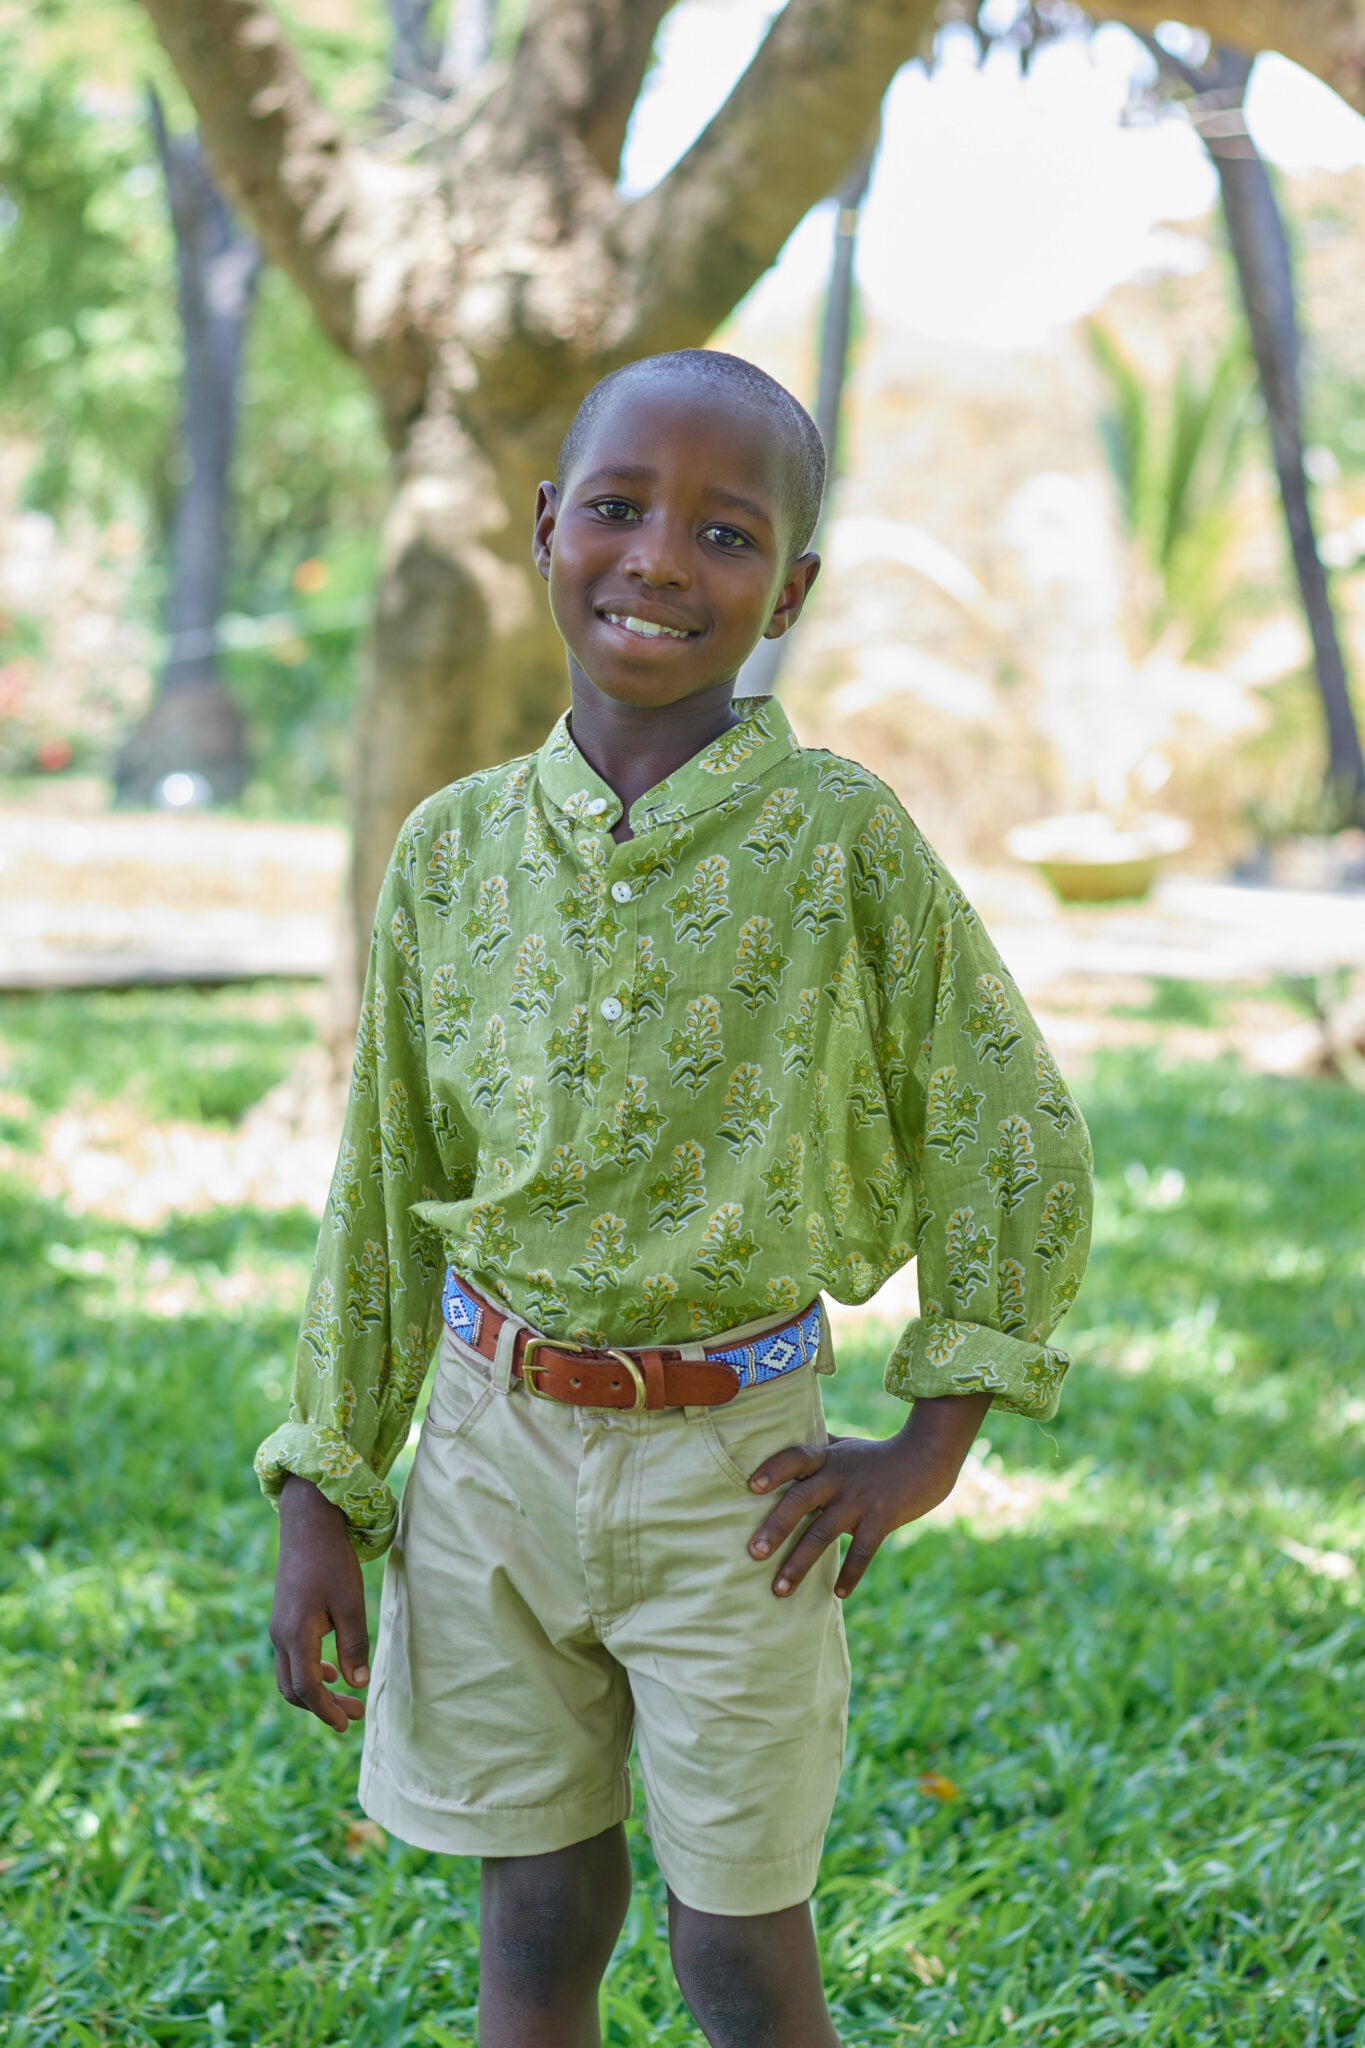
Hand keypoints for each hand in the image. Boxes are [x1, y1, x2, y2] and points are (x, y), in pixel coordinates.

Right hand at [270, 1475, 370, 1732]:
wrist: (308, 1523)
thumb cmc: (333, 1561)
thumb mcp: (351, 1603)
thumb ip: (354, 1646)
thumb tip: (358, 1684)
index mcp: (296, 1635)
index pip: (308, 1688)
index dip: (327, 1710)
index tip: (347, 1724)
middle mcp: (280, 1636)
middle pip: (293, 1690)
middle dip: (321, 1708)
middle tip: (353, 1715)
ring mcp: (278, 1628)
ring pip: (289, 1676)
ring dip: (315, 1692)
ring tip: (345, 1696)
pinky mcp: (282, 1619)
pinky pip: (290, 1659)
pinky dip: (308, 1673)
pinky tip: (331, 1669)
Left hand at [746, 1390, 992, 1599]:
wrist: (925, 1458)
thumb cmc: (875, 1455)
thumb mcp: (844, 1447)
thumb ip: (816, 1451)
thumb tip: (783, 1446)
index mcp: (826, 1458)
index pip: (794, 1457)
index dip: (773, 1469)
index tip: (751, 1487)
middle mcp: (838, 1477)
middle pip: (801, 1500)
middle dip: (776, 1528)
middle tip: (753, 1553)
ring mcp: (860, 1500)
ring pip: (824, 1534)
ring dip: (800, 1563)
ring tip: (779, 1590)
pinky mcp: (882, 1519)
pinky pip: (862, 1552)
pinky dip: (850, 1573)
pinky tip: (837, 1594)